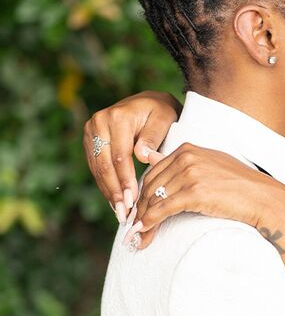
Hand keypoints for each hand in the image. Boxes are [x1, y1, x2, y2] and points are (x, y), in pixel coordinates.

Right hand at [83, 91, 181, 221]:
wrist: (149, 102)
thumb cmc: (161, 112)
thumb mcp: (163, 119)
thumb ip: (152, 137)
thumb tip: (141, 156)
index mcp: (117, 117)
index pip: (120, 156)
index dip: (125, 180)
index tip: (133, 200)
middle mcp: (99, 122)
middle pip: (105, 164)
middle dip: (115, 191)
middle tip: (124, 213)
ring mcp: (91, 131)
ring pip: (98, 168)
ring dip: (108, 192)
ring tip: (119, 212)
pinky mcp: (90, 140)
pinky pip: (96, 167)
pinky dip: (105, 184)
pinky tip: (114, 201)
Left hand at [126, 143, 284, 250]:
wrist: (263, 198)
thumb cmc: (240, 186)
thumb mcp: (209, 166)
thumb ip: (181, 164)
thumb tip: (149, 157)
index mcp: (187, 150)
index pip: (153, 173)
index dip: (142, 196)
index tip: (137, 213)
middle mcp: (186, 157)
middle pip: (149, 186)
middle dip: (138, 210)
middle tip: (132, 230)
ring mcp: (190, 174)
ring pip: (153, 199)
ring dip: (141, 222)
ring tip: (137, 238)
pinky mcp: (194, 192)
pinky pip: (161, 210)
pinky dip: (149, 224)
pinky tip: (143, 235)